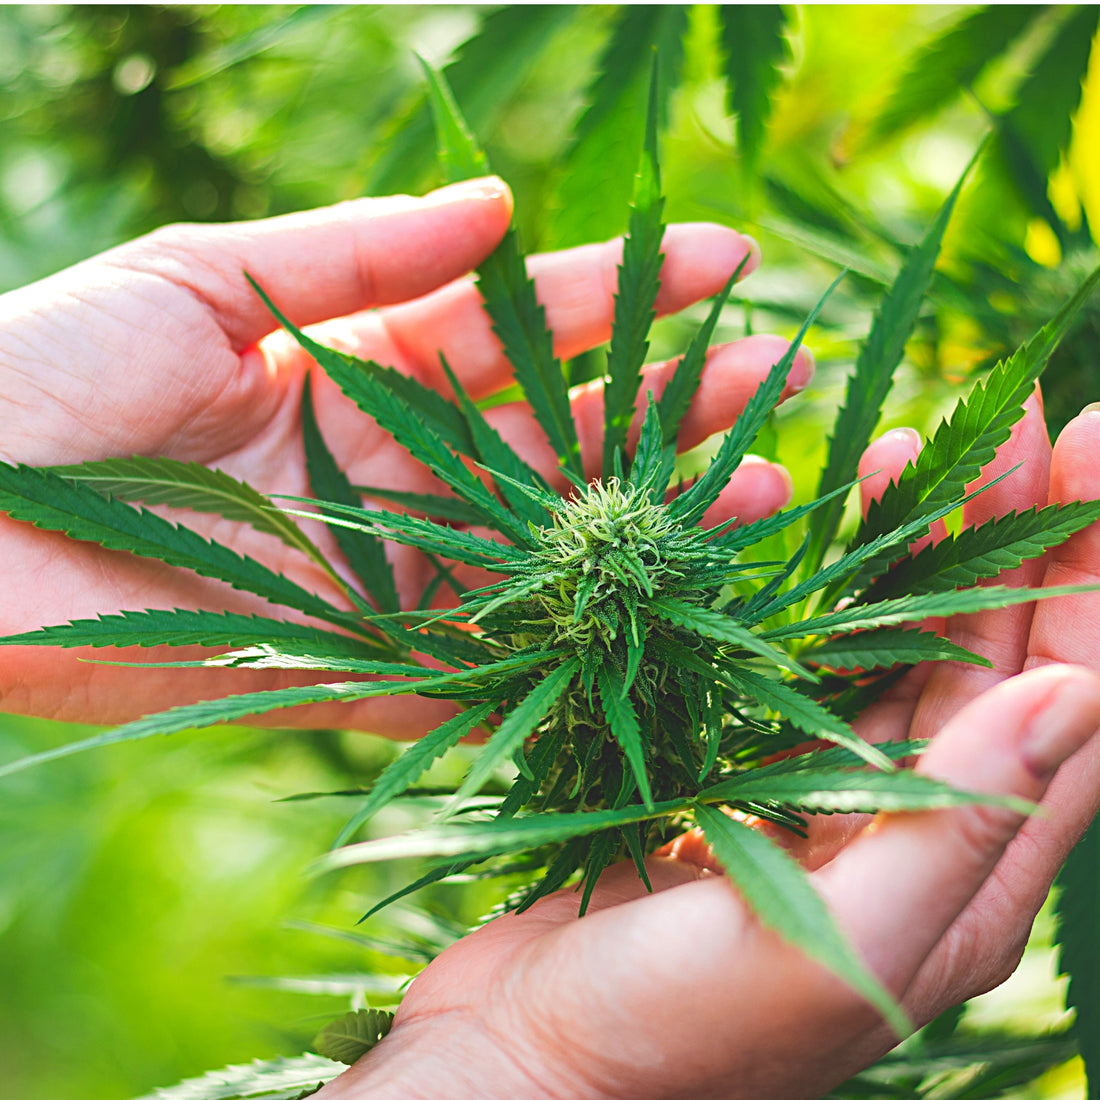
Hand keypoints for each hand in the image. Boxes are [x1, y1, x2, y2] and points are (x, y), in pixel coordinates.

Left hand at [0, 178, 806, 730]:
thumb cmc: (44, 374)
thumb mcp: (199, 278)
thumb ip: (350, 250)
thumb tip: (500, 204)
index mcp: (359, 368)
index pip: (514, 327)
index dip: (615, 294)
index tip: (720, 260)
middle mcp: (391, 471)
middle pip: (552, 437)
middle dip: (664, 403)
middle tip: (775, 376)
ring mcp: (384, 572)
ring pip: (541, 549)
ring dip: (647, 523)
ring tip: (762, 487)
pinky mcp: (354, 667)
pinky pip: (474, 664)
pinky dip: (560, 646)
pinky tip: (659, 615)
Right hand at [312, 401, 1099, 1099]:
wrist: (529, 1064)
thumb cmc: (669, 1036)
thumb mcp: (828, 951)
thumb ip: (951, 835)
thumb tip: (1075, 694)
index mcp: (961, 883)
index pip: (1072, 708)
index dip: (1093, 576)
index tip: (1092, 450)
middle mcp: (911, 836)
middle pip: (997, 660)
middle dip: (1015, 533)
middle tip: (1017, 417)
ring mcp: (825, 802)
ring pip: (905, 653)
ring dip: (923, 551)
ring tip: (915, 449)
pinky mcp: (746, 781)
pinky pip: (812, 671)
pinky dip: (827, 596)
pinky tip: (820, 538)